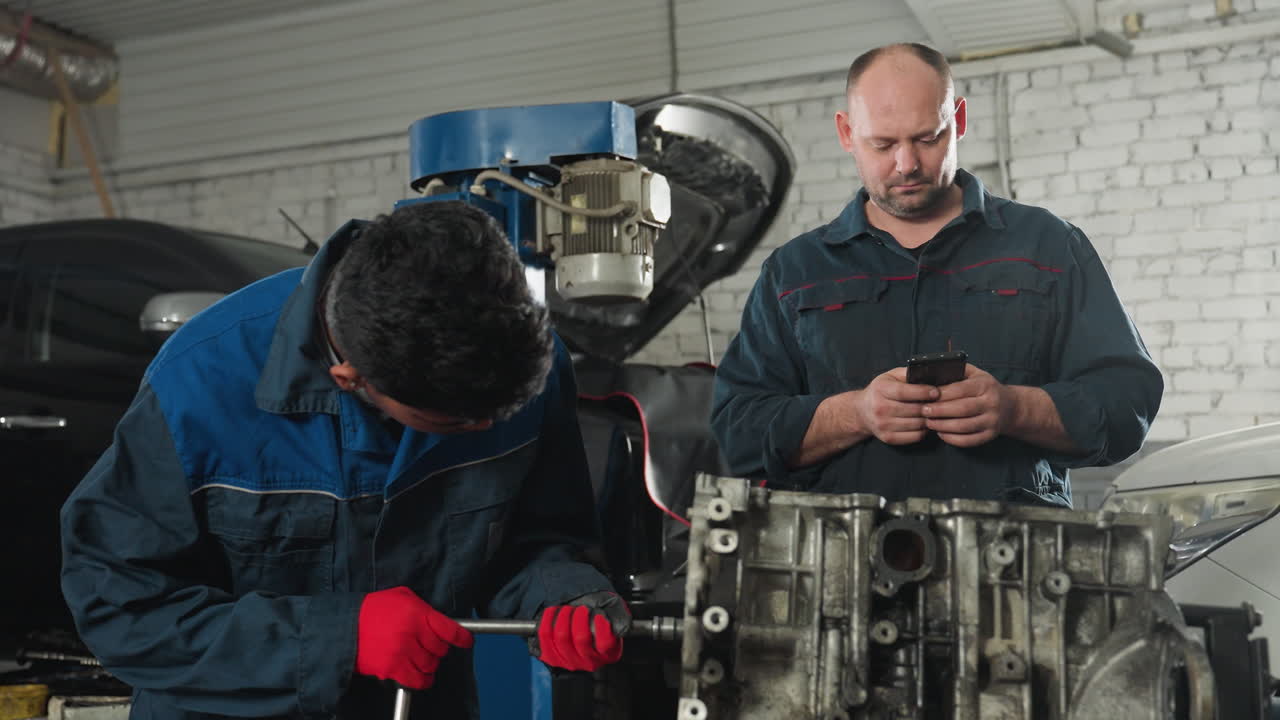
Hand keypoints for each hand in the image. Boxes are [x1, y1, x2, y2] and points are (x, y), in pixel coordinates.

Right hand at [355, 586, 472, 689]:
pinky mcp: (391, 668)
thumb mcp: (401, 596)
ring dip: (429, 664)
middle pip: (441, 650)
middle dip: (438, 649)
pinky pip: (417, 680)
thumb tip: (441, 620)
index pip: (450, 629)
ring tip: (420, 658)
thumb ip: (423, 608)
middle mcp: (412, 633)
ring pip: (431, 666)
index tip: (466, 642)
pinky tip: (421, 677)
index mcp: (417, 613)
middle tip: (429, 646)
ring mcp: (402, 652)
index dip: (462, 638)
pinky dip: (422, 681)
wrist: (344, 626)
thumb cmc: (373, 609)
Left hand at [532, 591, 629, 671]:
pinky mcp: (551, 656)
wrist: (577, 607)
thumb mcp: (614, 608)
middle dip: (580, 616)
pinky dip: (549, 618)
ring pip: (562, 636)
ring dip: (564, 615)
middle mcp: (591, 661)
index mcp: (610, 652)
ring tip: (569, 610)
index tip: (598, 613)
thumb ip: (621, 617)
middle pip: (581, 638)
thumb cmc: (597, 609)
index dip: (600, 624)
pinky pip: (545, 636)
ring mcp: (570, 662)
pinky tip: (555, 613)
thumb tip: (619, 630)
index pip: (605, 643)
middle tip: (581, 609)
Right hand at [852, 368, 939, 444]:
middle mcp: (879, 408)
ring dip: (928, 419)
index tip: (936, 392)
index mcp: (880, 389)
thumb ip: (908, 374)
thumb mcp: (891, 376)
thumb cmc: (881, 391)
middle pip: (913, 410)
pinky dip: (923, 430)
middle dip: (930, 406)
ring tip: (931, 413)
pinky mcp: (888, 438)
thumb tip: (928, 375)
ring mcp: (883, 425)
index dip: (923, 392)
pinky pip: (914, 436)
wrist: (862, 411)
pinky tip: (923, 423)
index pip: (905, 392)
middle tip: (939, 403)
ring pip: (916, 424)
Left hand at [921, 364, 1012, 447]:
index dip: (942, 394)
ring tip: (928, 422)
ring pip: (964, 426)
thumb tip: (933, 372)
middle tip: (924, 411)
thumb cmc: (985, 388)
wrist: (1010, 407)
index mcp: (985, 385)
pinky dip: (952, 439)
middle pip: (962, 409)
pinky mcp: (990, 435)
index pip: (961, 389)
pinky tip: (941, 433)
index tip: (926, 396)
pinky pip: (969, 440)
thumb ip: (958, 370)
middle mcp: (991, 403)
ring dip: (943, 426)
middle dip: (940, 411)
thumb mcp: (976, 374)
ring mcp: (992, 421)